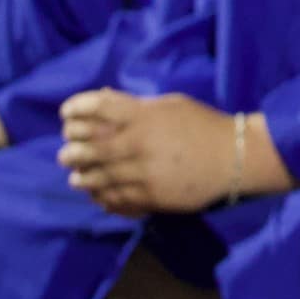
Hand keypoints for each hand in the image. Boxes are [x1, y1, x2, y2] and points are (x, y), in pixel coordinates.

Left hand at [61, 90, 272, 216]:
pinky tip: (97, 194)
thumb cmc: (203, 125)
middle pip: (90, 146)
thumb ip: (137, 105)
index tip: (66, 113)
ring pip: (99, 177)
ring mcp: (143, 173)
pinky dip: (101, 197)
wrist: (235, 157)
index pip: (97, 108)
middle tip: (65, 152)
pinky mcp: (151, 197)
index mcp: (144, 116)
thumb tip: (105, 99)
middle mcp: (139, 143)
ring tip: (75, 177)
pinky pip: (116, 199)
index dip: (76, 108)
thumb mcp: (171, 105)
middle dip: (72, 149)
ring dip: (82, 176)